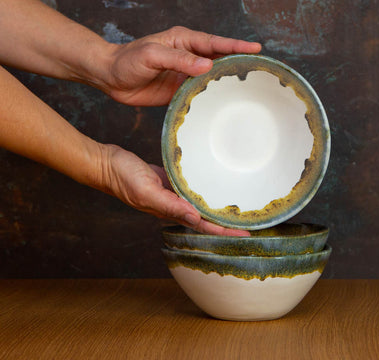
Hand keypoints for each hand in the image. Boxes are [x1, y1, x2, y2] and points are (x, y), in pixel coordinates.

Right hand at [99, 144, 248, 235]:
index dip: (225, 231)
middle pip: (206, 218)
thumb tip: (195, 218)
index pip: (203, 225)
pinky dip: (203, 191)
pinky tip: (213, 187)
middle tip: (251, 222)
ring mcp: (171, 194)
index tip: (247, 233)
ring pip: (200, 205)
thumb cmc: (122, 177)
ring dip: (217, 208)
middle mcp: (173, 205)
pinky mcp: (169, 181)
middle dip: (227, 223)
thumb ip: (169, 205)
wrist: (107, 163)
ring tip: (238, 208)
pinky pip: (190, 189)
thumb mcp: (146, 191)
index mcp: (170, 211)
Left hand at [102, 26, 261, 105]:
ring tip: (249, 87)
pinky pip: (200, 92)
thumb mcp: (152, 55)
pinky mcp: (180, 90)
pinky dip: (212, 97)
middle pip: (219, 58)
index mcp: (184, 41)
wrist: (109, 77)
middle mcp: (188, 56)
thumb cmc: (127, 60)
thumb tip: (207, 65)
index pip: (215, 43)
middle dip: (239, 61)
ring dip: (227, 81)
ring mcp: (185, 74)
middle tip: (260, 68)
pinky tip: (224, 103)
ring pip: (212, 76)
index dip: (236, 46)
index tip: (256, 49)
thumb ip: (179, 59)